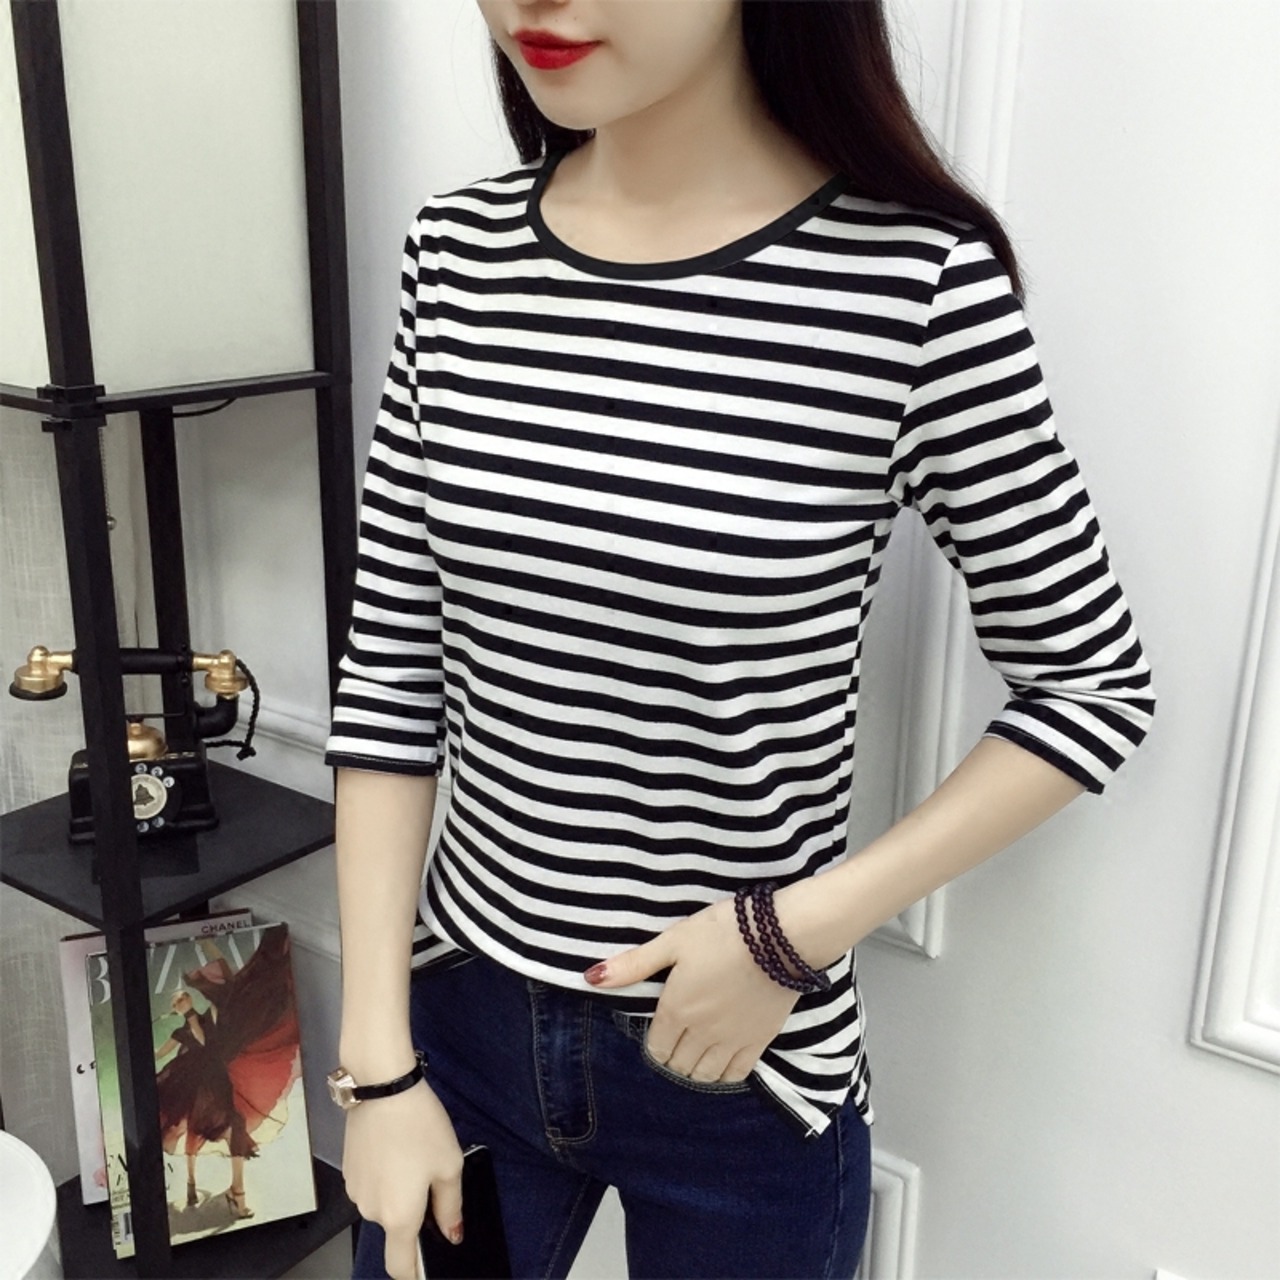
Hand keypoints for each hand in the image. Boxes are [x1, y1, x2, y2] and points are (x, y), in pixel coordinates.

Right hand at [342, 1079, 464, 1279]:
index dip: (414, 1274)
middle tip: (432, 1176)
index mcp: (399, 1217)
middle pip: (396, 1228)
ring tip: (413, 1154)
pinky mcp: (348, 1171)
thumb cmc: (420, 1126)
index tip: (424, 1270)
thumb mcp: (449, 1164)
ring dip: (399, 1191)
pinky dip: (385, 1177)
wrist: (382, 1086)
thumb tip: (452, 1234)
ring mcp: (355, 1192)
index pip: (400, 1267)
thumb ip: (451, 1206)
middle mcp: (372, 1212)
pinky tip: (396, 1148)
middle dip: (414, 1212)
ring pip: (383, 1204)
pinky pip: (372, 1186)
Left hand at [582, 894, 807, 1082]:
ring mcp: (732, 1040)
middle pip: (679, 1064)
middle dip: (674, 1055)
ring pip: (705, 1074)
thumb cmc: (723, 932)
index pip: (657, 1048)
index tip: (662, 1029)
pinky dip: (725, 1073)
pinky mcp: (760, 1041)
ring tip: (698, 1049)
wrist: (781, 936)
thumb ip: (634, 964)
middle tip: (678, 1037)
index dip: (656, 1042)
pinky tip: (723, 1058)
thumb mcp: (673, 940)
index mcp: (676, 1009)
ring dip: (697, 1067)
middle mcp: (701, 1033)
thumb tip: (590, 977)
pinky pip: (737, 1074)